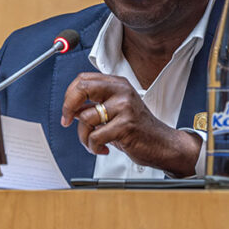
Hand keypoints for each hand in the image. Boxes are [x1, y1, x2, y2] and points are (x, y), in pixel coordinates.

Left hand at [60, 72, 202, 176]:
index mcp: (117, 84)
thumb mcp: (115, 111)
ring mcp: (124, 107)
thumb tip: (71, 109)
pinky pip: (95, 136)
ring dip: (84, 137)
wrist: (162, 144)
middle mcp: (121, 91)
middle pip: (82, 88)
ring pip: (85, 118)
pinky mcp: (125, 125)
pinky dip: (94, 147)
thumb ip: (95, 107)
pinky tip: (103, 149)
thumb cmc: (138, 129)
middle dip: (68, 106)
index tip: (67, 111)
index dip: (69, 95)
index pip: (83, 79)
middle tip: (66, 121)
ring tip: (94, 143)